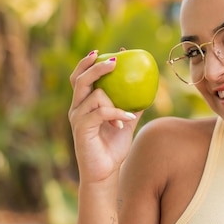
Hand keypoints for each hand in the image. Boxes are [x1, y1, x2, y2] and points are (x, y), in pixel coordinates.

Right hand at [68, 51, 142, 183]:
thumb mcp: (125, 123)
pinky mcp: (82, 129)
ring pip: (94, 95)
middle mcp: (77, 108)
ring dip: (114, 101)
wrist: (105, 173)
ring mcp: (78, 118)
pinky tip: (127, 121)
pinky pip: (100, 112)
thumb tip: (147, 89)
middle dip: (95, 67)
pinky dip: (116, 114)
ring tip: (128, 113)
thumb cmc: (113, 148)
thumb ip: (131, 106)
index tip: (101, 51)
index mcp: (84, 104)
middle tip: (114, 62)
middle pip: (80, 80)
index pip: (79, 78)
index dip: (87, 63)